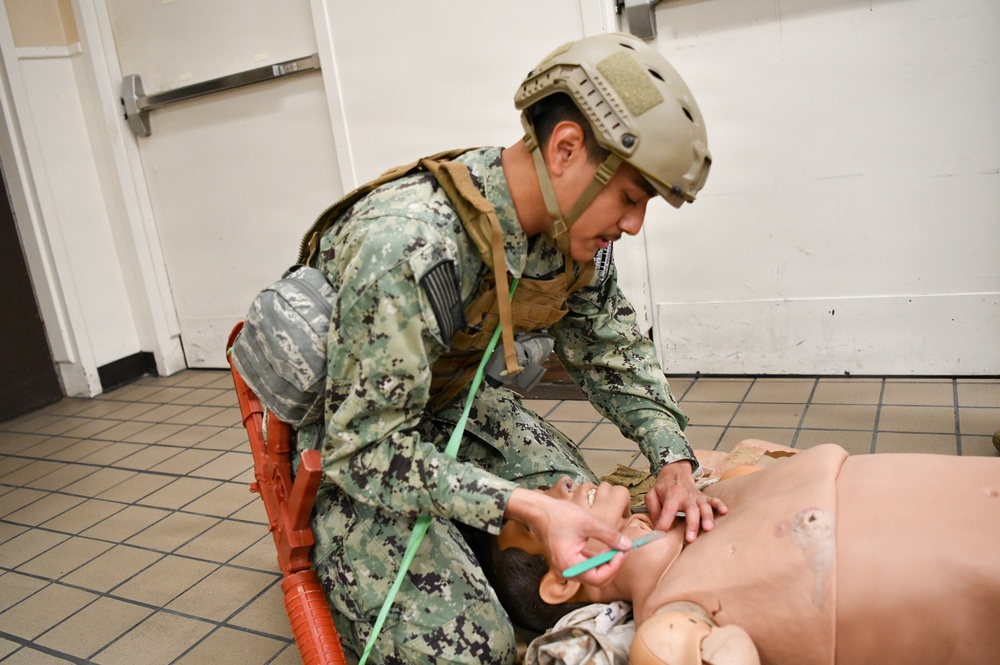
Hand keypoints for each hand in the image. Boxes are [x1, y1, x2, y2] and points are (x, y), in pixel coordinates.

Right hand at [504, 487, 631, 585]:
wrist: (540, 511)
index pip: (598, 577)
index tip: (624, 551)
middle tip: (623, 550)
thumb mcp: (588, 523)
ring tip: (617, 548)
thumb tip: (627, 545)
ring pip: (593, 574)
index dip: (615, 566)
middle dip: (613, 566)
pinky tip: (607, 548)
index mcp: (569, 564)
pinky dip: (598, 560)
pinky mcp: (568, 562)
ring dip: (607, 563)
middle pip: (597, 579)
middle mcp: (566, 571)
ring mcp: (566, 568)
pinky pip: (587, 567)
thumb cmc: (559, 515)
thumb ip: (609, 536)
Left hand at [645, 461, 727, 542]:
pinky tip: (725, 511)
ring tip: (708, 528)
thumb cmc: (663, 487)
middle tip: (690, 538)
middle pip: (691, 511)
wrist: (675, 472)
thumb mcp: (652, 495)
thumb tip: (657, 527)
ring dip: (707, 517)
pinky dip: (719, 505)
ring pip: (704, 507)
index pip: (668, 511)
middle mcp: (686, 496)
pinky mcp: (704, 497)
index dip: (664, 523)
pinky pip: (714, 500)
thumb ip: (653, 510)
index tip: (661, 534)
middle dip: (692, 525)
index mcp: (671, 495)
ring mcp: (696, 497)